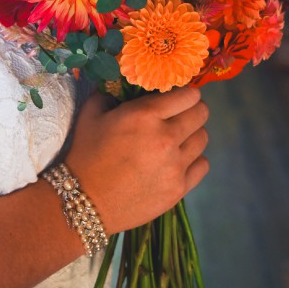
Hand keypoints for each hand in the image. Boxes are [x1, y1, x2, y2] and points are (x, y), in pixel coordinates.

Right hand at [65, 87, 208, 234]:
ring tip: (178, 138)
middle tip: (180, 115)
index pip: (188, 95)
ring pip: (203, 138)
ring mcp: (175, 166)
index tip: (178, 97)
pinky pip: (202, 165)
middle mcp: (166, 138)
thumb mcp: (91, 114)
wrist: (86, 201)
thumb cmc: (86, 154)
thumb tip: (123, 86)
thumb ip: (109, 93)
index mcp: (145, 115)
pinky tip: (178, 160)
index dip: (186, 93)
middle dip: (193, 110)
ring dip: (192, 134)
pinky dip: (194, 160)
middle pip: (201, 114)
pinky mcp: (179, 189)